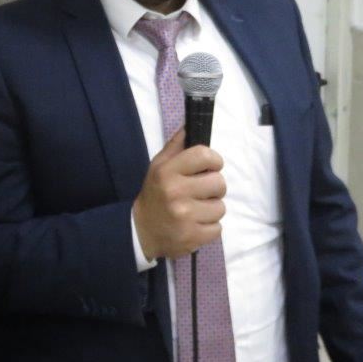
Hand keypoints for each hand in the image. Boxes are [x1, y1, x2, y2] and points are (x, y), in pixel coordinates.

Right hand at [132, 127, 225, 260]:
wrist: (141, 231)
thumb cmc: (154, 194)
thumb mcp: (158, 166)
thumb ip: (176, 146)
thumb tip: (191, 124)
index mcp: (167, 171)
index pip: (204, 155)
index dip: (214, 160)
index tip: (210, 167)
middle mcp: (176, 192)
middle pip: (219, 182)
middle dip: (214, 187)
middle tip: (200, 192)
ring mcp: (185, 216)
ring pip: (221, 207)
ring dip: (211, 209)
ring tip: (196, 210)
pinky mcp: (192, 237)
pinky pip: (218, 228)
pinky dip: (209, 228)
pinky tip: (195, 225)